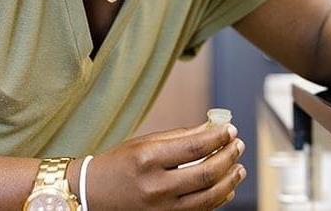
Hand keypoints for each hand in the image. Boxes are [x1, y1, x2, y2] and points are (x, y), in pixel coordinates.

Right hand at [84, 123, 245, 209]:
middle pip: (205, 174)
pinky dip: (218, 199)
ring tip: (238, 167)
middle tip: (238, 145)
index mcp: (147, 160)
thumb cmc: (117, 166)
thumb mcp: (143, 143)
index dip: (218, 137)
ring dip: (229, 181)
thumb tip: (211, 128)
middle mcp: (155, 187)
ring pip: (208, 198)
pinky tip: (226, 187)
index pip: (194, 148)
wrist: (91, 196)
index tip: (230, 129)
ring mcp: (161, 210)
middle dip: (228, 158)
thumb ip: (179, 137)